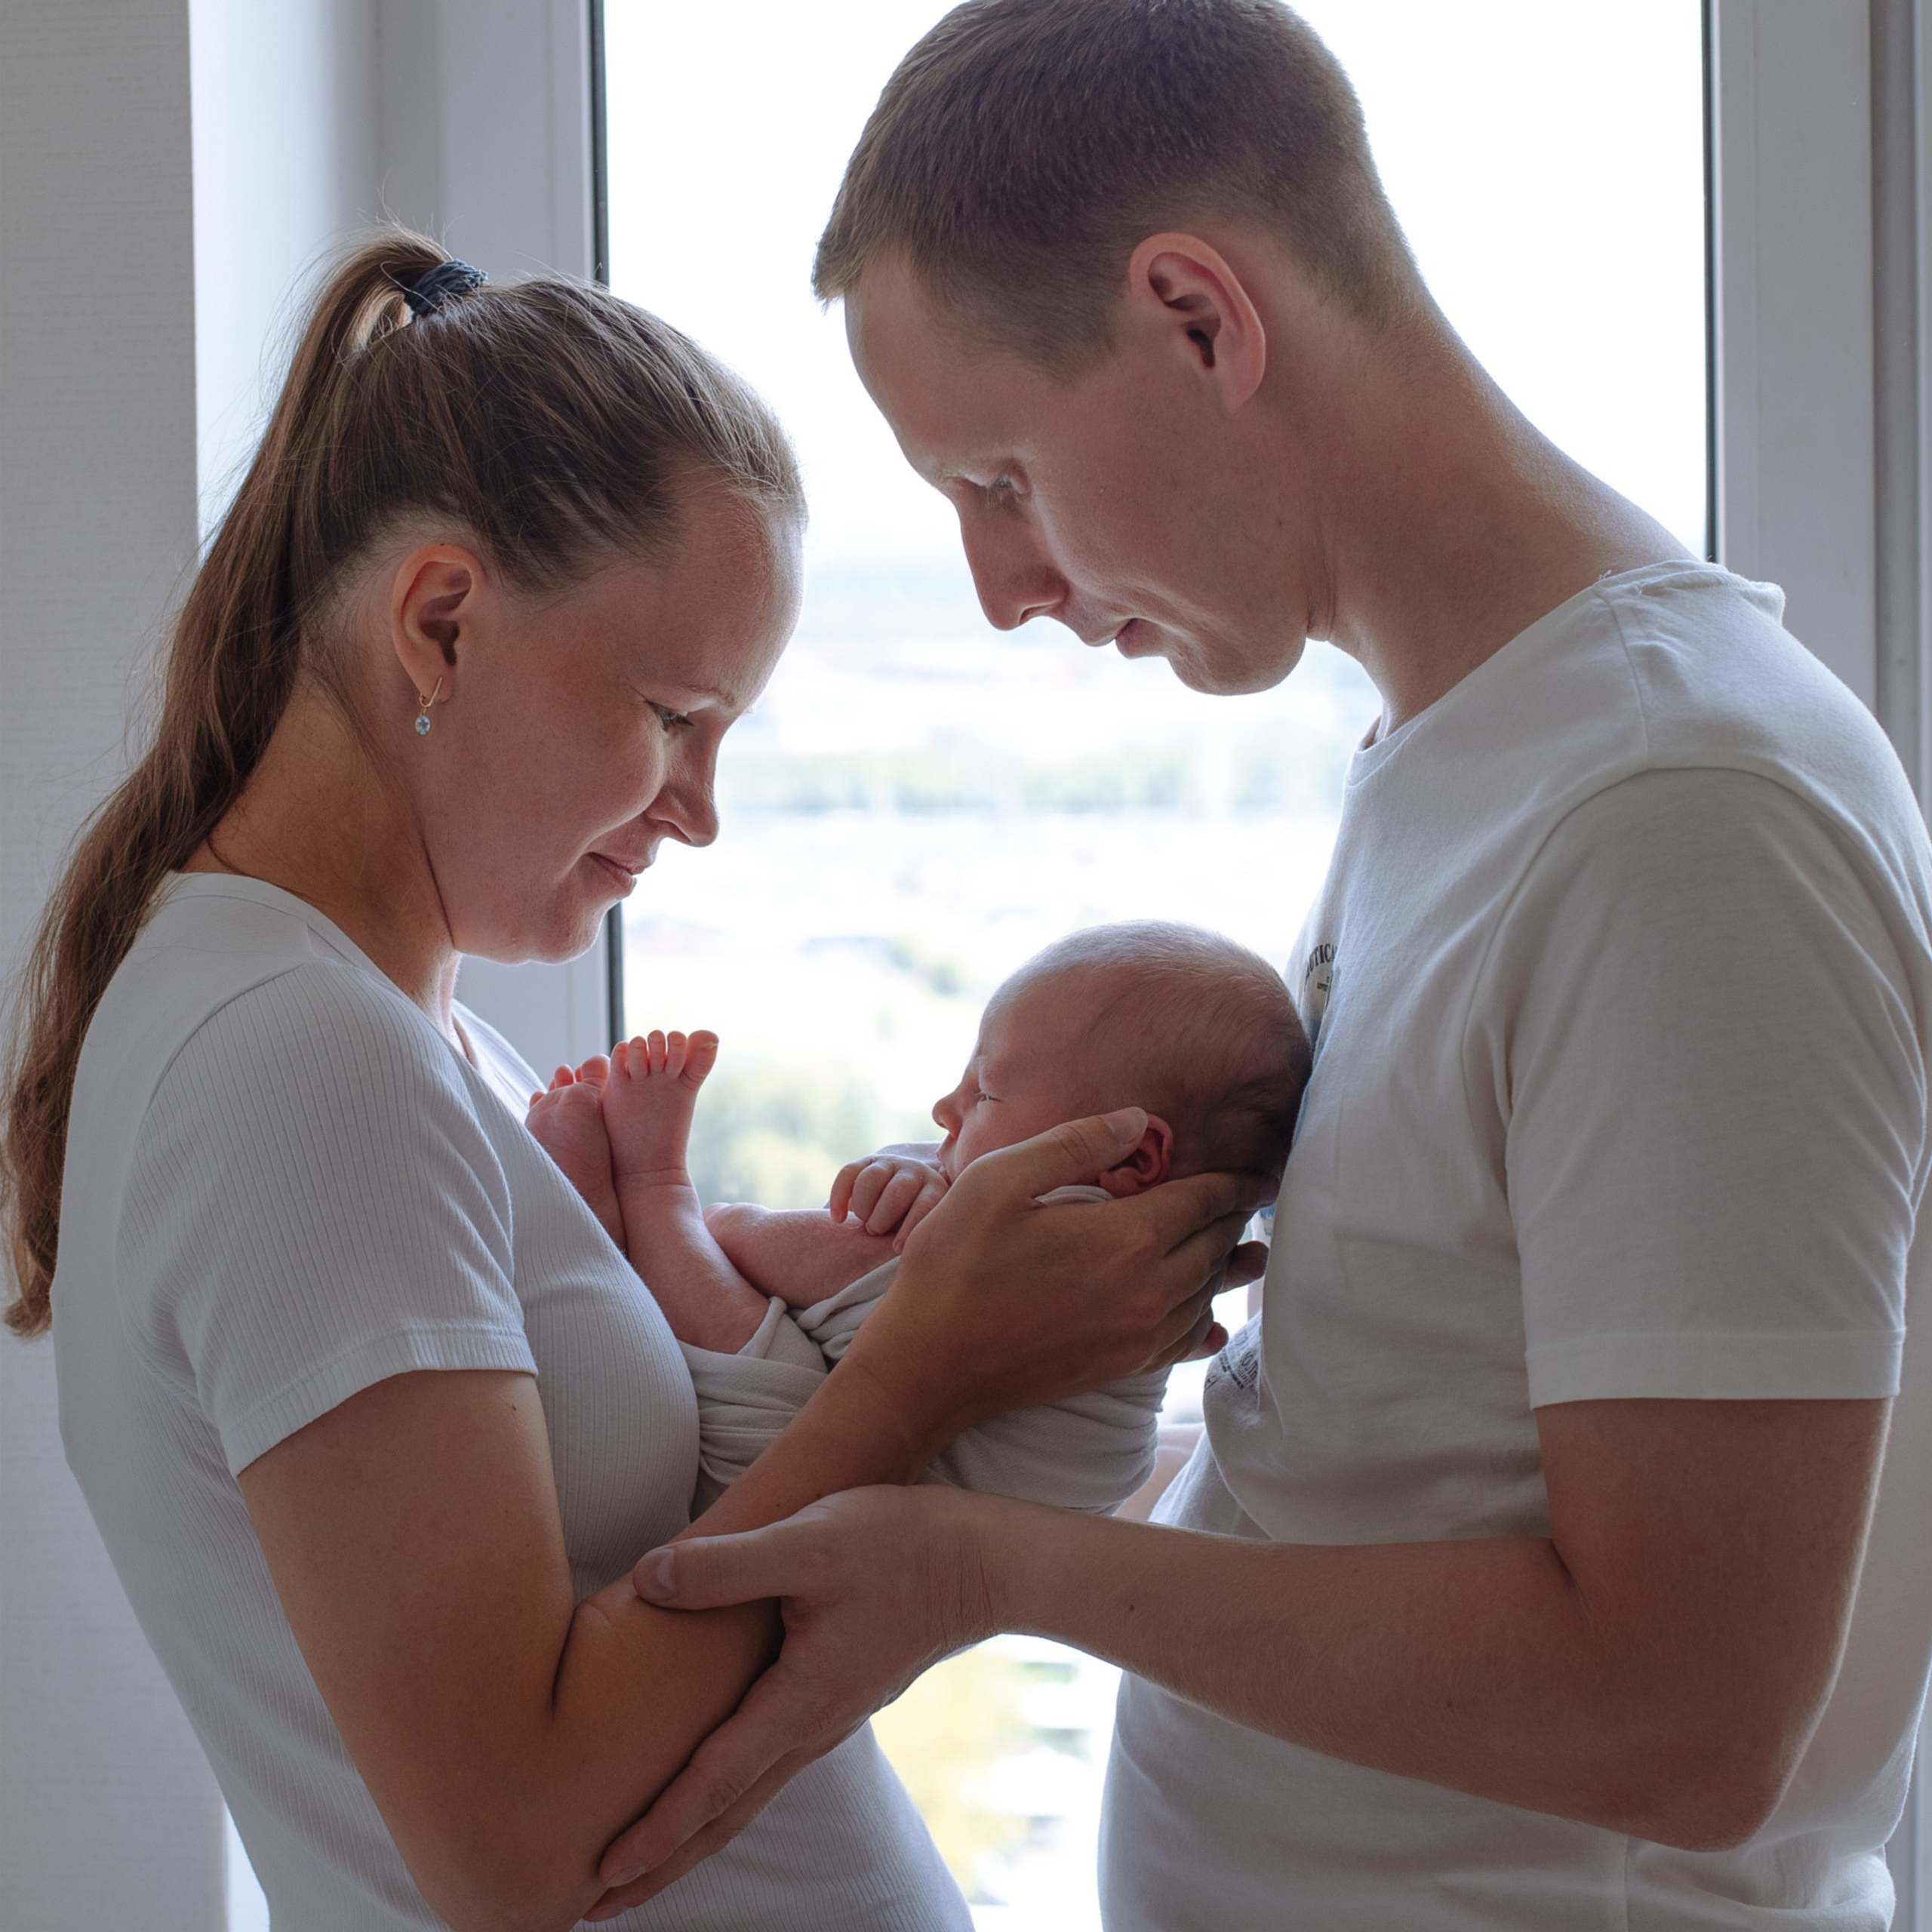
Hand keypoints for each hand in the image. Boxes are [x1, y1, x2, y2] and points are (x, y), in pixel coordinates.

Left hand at [587, 1485, 1006, 1913]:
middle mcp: (813, 1726)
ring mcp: (831, 1715)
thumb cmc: (900, 1545)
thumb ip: (727, 1564)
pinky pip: (772, 1763)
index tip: (603, 1876)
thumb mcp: (809, 1540)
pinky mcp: (841, 1692)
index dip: (657, 1830)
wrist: (987, 1560)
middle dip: (664, 1863)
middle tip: (597, 1909)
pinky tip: (718, 1783)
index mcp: (800, 1701)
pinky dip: (729, 1793)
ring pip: (750, 1793)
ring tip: (645, 1862)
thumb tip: (648, 1579)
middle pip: (726, 1815)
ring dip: (693, 1834)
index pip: (713, 1782)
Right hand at [829, 1151, 949, 1249]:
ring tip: (862, 1223)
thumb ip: (920, 1237)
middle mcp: (915, 1171)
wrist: (902, 1206)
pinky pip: (848, 1174)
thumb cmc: (912, 1230)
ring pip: (871, 1179)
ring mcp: (891, 1163)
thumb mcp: (923, 1231)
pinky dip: (839, 1198)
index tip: (896, 1248)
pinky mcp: (867, 1161)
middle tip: (875, 1232)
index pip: (925, 1205)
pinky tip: (838, 1220)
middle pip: (896, 1191)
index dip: (909, 1227)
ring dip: (863, 1206)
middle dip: (882, 1217)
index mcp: (935, 1190)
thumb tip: (917, 1257)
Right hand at [840, 1109, 1268, 1439]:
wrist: (928, 1366)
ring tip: (1249, 1249)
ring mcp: (1138, 1335)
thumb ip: (1074, 1144)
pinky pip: (1186, 1341)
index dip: (1234, 1179)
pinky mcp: (1122, 1367)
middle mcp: (1148, 1290)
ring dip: (1225, 1266)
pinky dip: (1207, 1324)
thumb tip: (1138, 1119)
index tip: (1257, 1165)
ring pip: (1206, 1293)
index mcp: (1125, 1237)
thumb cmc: (953, 1264)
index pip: (1204, 1199)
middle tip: (1252, 1196)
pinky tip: (1215, 1322)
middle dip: (1233, 1216)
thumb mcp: (999, 1180)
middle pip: (1214, 1244)